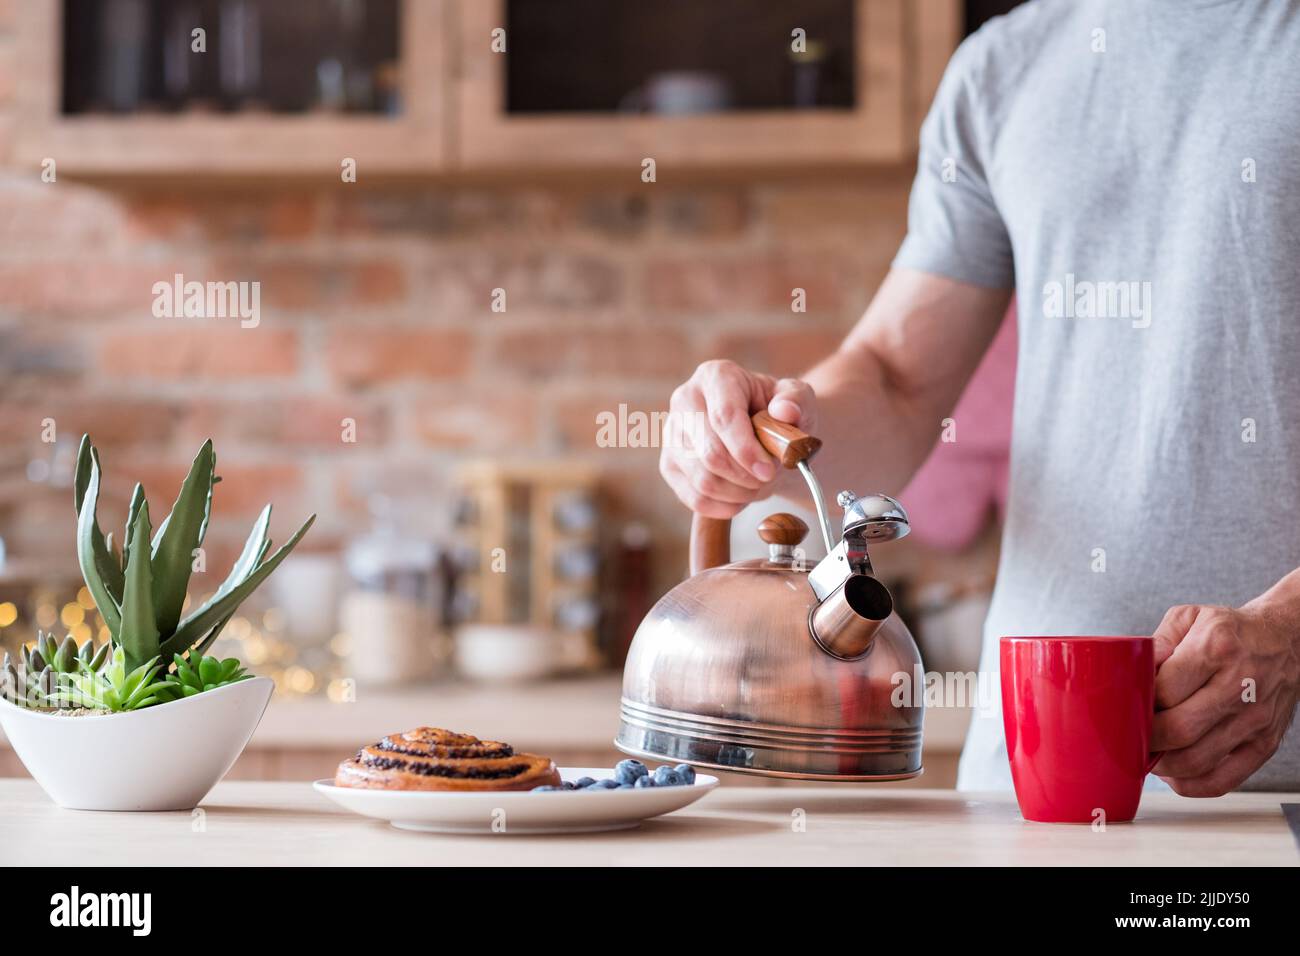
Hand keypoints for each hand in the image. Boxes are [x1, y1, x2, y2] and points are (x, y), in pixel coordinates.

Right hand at [659, 360, 816, 518]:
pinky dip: (724, 506)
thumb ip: (797, 401)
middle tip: (770, 478)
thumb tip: (784, 411)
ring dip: (739, 493)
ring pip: (703, 479)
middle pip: (710, 453)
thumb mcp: (799, 399)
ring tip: (759, 485)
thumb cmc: (779, 413)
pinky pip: (694, 498)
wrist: (764, 431)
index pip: (724, 417)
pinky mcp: (669, 463)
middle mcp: (685, 399)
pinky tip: (742, 498)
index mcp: (715, 376)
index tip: (768, 471)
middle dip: (745, 476)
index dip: (746, 450)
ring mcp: (672, 433)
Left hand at [1150, 601, 1299, 795]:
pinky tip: (1174, 772)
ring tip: (1149, 753)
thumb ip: (1157, 641)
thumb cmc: (1231, 631)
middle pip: (1178, 730)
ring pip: (1196, 761)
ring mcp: (1253, 720)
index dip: (1139, 705)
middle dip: (1145, 739)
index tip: (1128, 707)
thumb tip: (1134, 671)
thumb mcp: (1190, 617)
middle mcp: (1238, 686)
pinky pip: (1222, 780)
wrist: (1287, 642)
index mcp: (1215, 649)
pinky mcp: (1264, 744)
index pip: (1164, 691)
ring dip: (1162, 765)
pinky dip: (1190, 784)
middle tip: (1131, 734)